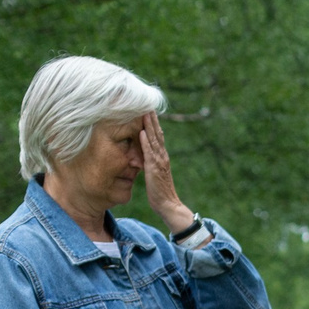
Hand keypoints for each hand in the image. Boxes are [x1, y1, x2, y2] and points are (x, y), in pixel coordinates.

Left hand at [136, 114, 197, 236]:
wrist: (168, 205)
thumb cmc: (159, 192)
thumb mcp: (153, 174)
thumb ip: (149, 163)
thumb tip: (142, 157)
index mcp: (162, 157)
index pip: (157, 136)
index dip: (152, 123)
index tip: (148, 110)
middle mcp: (162, 156)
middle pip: (157, 133)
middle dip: (151, 119)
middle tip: (147, 104)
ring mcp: (159, 161)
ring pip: (154, 140)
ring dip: (149, 126)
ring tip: (144, 113)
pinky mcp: (154, 168)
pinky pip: (149, 152)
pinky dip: (145, 141)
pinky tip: (141, 132)